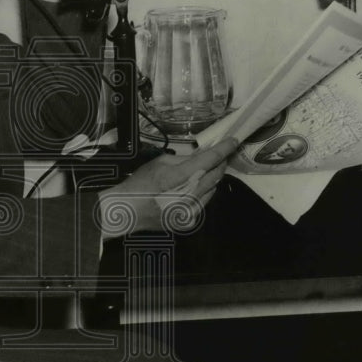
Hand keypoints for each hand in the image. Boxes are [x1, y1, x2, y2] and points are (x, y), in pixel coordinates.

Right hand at [97, 137, 239, 239]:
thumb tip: (202, 156)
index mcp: (178, 177)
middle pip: (215, 176)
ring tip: (211, 168)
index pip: (208, 160)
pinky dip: (205, 191)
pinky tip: (198, 185)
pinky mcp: (189, 221)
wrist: (127, 211)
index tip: (234, 140)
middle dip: (222, 162)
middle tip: (224, 153)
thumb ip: (183, 160)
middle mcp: (188, 196)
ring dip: (214, 177)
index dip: (223, 149)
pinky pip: (204, 201)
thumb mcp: (159, 163)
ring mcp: (190, 210)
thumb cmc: (139, 183)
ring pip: (212, 189)